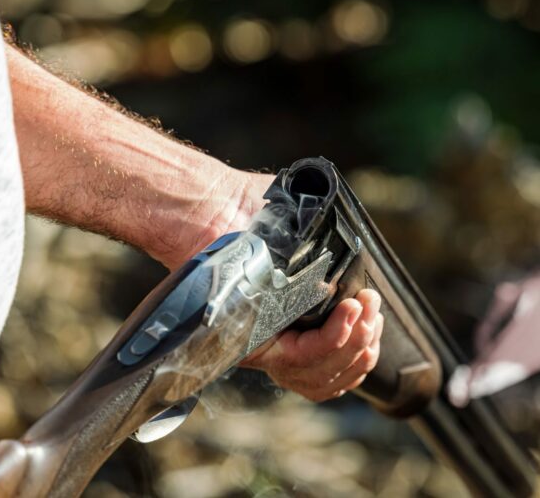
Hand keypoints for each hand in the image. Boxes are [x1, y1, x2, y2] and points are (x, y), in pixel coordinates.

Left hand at [190, 171, 383, 400]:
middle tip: (372, 308)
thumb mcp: (296, 229)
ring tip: (364, 309)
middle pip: (328, 374)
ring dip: (354, 344)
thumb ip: (322, 249)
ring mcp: (262, 346)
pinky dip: (333, 341)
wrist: (209, 206)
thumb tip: (352, 264)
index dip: (358, 349)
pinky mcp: (249, 343)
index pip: (327, 362)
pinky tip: (349, 312)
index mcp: (284, 323)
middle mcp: (273, 342)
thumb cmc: (247, 212)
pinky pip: (300, 361)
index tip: (372, 314)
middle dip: (362, 345)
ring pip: (319, 375)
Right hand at [242, 289, 383, 401]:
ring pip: (354, 368)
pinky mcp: (324, 385)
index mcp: (273, 354)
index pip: (316, 350)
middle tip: (369, 298)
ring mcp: (309, 384)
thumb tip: (311, 277)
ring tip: (373, 309)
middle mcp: (291, 375)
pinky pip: (356, 374)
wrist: (241, 332)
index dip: (340, 327)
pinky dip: (368, 351)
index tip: (353, 303)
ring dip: (370, 337)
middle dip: (363, 325)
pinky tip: (371, 328)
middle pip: (341, 360)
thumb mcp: (256, 295)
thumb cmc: (249, 308)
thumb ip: (275, 288)